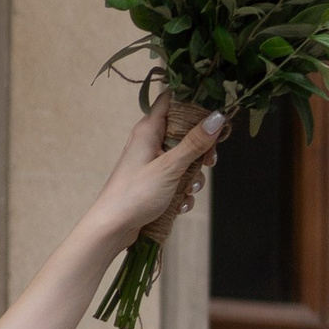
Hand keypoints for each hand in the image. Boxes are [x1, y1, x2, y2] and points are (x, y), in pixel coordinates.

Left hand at [91, 97, 222, 248]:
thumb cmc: (134, 195)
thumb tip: (217, 117)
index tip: (214, 115)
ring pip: (184, 158)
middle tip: (208, 162)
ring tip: (189, 190)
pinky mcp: (153, 181)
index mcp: (149, 129)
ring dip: (193, 176)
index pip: (173, 99)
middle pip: (185, 131)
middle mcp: (149, 141)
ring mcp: (151, 162)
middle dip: (201, 149)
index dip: (195, 102)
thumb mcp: (169, 167)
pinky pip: (176, 178)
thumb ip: (194, 142)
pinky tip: (180, 204)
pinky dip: (182, 190)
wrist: (111, 229)